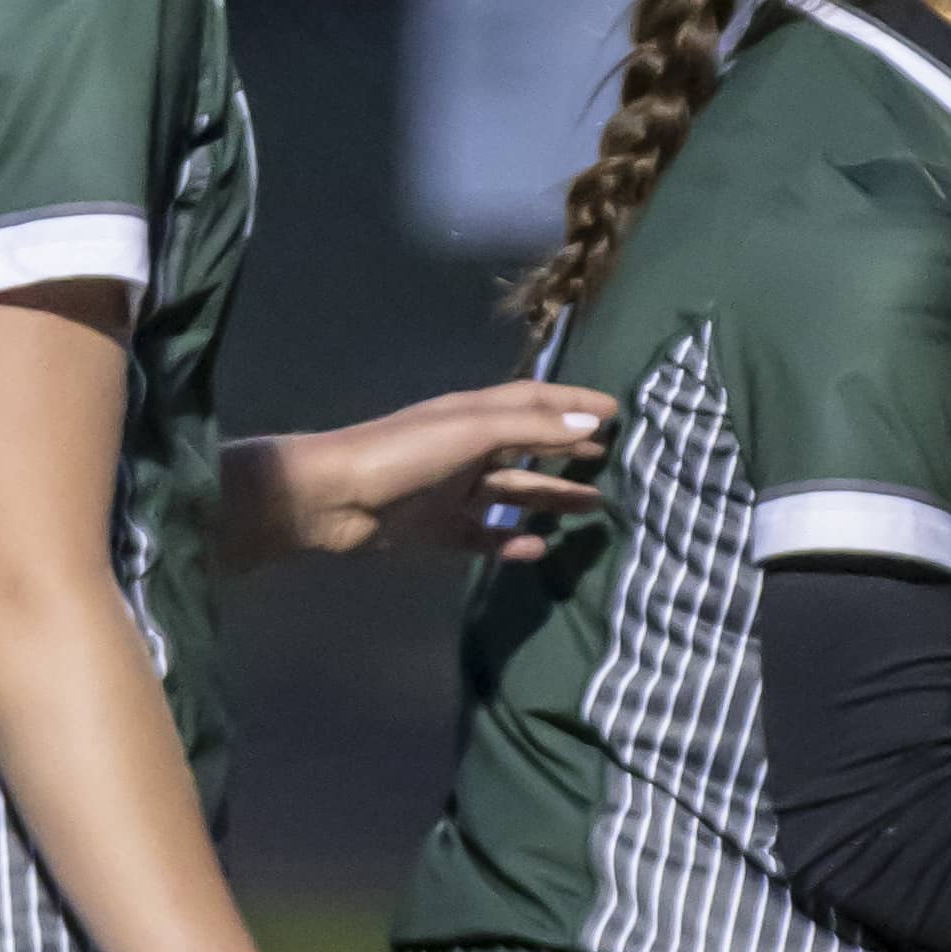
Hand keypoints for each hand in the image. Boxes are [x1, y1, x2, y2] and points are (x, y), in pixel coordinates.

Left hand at [225, 381, 613, 568]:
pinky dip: (511, 542)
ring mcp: (453, 490)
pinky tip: (540, 549)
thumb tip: (592, 426)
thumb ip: (531, 430)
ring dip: (551, 497)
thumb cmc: (402, 453)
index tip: (617, 411)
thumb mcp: (472, 431)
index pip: (535, 402)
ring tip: (593, 505)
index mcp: (474, 414)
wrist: (332, 498)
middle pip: (529, 447)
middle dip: (568, 450)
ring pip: (513, 493)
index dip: (574, 404)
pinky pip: (484, 537)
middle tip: (611, 459)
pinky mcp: (438, 529)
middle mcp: (467, 448)